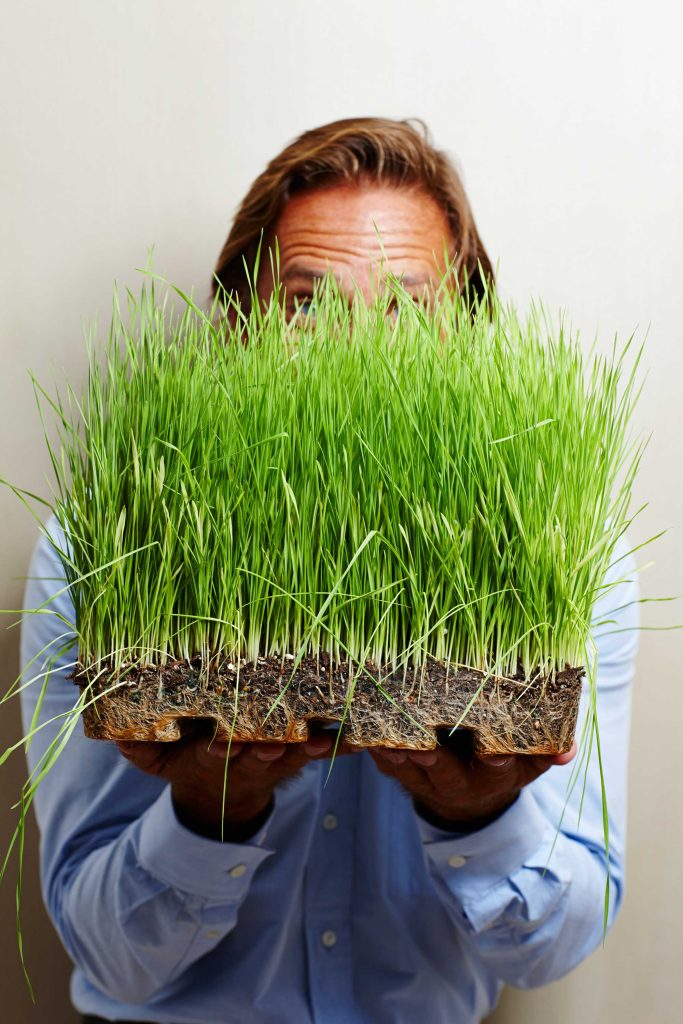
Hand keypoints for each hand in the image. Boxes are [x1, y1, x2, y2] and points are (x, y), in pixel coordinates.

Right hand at [115, 728, 356, 840]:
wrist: (221, 790)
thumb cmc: (187, 760)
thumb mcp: (159, 763)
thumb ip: (140, 750)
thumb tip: (117, 735)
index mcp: (214, 755)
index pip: (216, 753)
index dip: (220, 750)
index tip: (222, 746)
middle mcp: (248, 756)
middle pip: (258, 752)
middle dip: (265, 748)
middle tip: (271, 743)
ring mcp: (276, 756)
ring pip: (292, 751)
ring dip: (306, 748)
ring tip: (320, 741)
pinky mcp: (299, 751)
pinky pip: (320, 748)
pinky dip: (338, 745)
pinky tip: (356, 739)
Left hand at [369, 733, 576, 831]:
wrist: (469, 795)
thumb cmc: (503, 760)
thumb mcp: (530, 761)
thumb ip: (547, 750)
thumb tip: (568, 750)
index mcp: (494, 776)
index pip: (497, 767)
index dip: (495, 759)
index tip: (492, 750)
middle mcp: (458, 782)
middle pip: (445, 773)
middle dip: (435, 762)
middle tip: (424, 748)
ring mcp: (425, 781)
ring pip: (408, 771)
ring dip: (397, 755)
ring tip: (385, 738)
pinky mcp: (398, 774)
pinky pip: (384, 765)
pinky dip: (374, 748)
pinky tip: (364, 731)